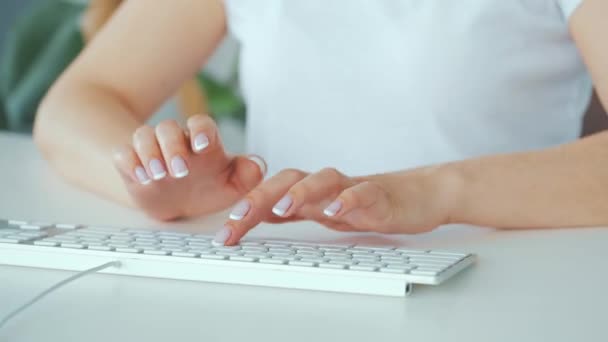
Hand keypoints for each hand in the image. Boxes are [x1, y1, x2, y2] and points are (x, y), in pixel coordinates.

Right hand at [112, 114, 265, 219]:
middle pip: (168, 127)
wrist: (181, 202)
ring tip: (158, 175)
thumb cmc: (211, 188)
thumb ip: (249, 174)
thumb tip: (257, 165)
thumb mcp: (234, 185)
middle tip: (179, 171)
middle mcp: (176, 141)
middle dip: (172, 146)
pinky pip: (123, 153)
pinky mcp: (132, 163)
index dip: (201, 131)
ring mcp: (152, 150)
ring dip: (148, 153)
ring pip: (143, 134)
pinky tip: (139, 178)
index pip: (201, 123)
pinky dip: (128, 163)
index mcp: (203, 141)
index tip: (202, 147)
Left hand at [215, 166, 459, 244]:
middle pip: (288, 180)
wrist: (419, 194)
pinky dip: (348, 199)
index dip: (246, 210)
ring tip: (282, 207)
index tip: (225, 234)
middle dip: (260, 197)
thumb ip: (296, 209)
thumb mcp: (326, 211)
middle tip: (237, 218)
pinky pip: (362, 193)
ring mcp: (352, 187)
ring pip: (323, 179)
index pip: (273, 195)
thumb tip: (260, 212)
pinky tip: (337, 210)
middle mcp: (327, 186)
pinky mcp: (379, 194)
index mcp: (312, 192)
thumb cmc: (370, 202)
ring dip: (300, 191)